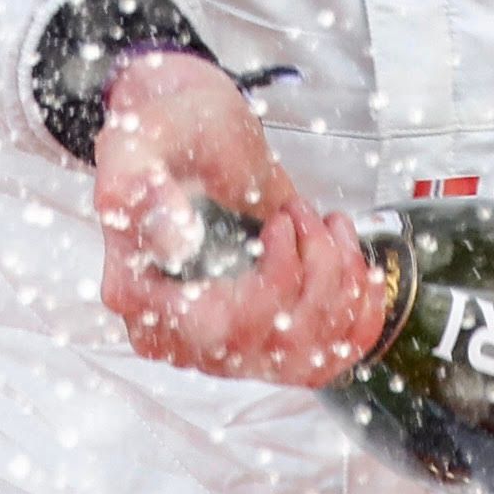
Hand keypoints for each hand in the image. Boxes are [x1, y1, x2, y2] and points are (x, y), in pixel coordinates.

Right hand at [90, 55, 388, 385]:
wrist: (191, 135)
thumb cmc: (164, 137)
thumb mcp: (137, 142)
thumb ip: (138, 186)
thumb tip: (174, 242)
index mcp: (139, 297)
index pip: (221, 328)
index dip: (273, 282)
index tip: (282, 222)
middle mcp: (179, 334)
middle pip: (274, 345)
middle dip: (316, 274)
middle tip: (305, 213)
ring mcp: (223, 343)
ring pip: (307, 356)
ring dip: (340, 287)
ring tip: (327, 227)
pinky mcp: (263, 336)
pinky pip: (325, 359)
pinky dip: (356, 314)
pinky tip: (353, 264)